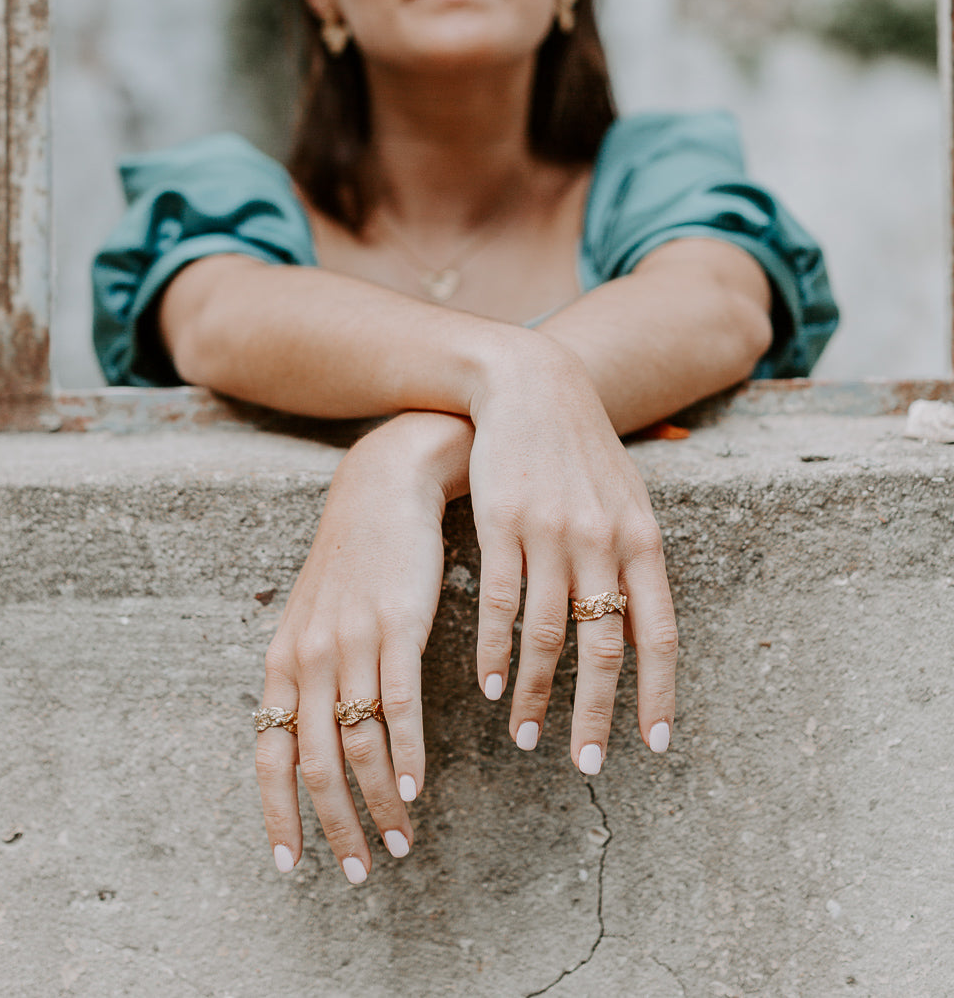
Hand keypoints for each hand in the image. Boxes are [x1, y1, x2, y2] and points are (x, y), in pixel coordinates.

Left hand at [255, 413, 462, 882]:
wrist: (386, 487)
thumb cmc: (357, 557)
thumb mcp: (318, 615)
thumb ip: (310, 672)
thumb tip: (313, 734)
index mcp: (284, 659)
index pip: (269, 753)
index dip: (278, 812)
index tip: (292, 866)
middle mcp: (308, 657)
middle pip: (313, 763)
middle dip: (335, 826)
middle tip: (362, 871)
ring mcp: (349, 642)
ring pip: (356, 744)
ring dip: (378, 804)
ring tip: (401, 841)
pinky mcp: (395, 626)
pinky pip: (396, 706)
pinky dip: (405, 756)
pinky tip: (416, 788)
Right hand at [468, 334, 676, 769]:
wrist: (532, 386)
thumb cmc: (581, 450)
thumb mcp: (626, 498)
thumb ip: (637, 558)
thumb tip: (644, 627)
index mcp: (642, 540)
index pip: (657, 632)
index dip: (659, 692)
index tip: (654, 745)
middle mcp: (603, 542)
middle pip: (603, 647)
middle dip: (594, 715)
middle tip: (583, 764)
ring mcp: (553, 533)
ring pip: (547, 634)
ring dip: (536, 694)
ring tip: (525, 736)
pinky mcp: (504, 525)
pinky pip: (499, 603)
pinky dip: (494, 651)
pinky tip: (490, 685)